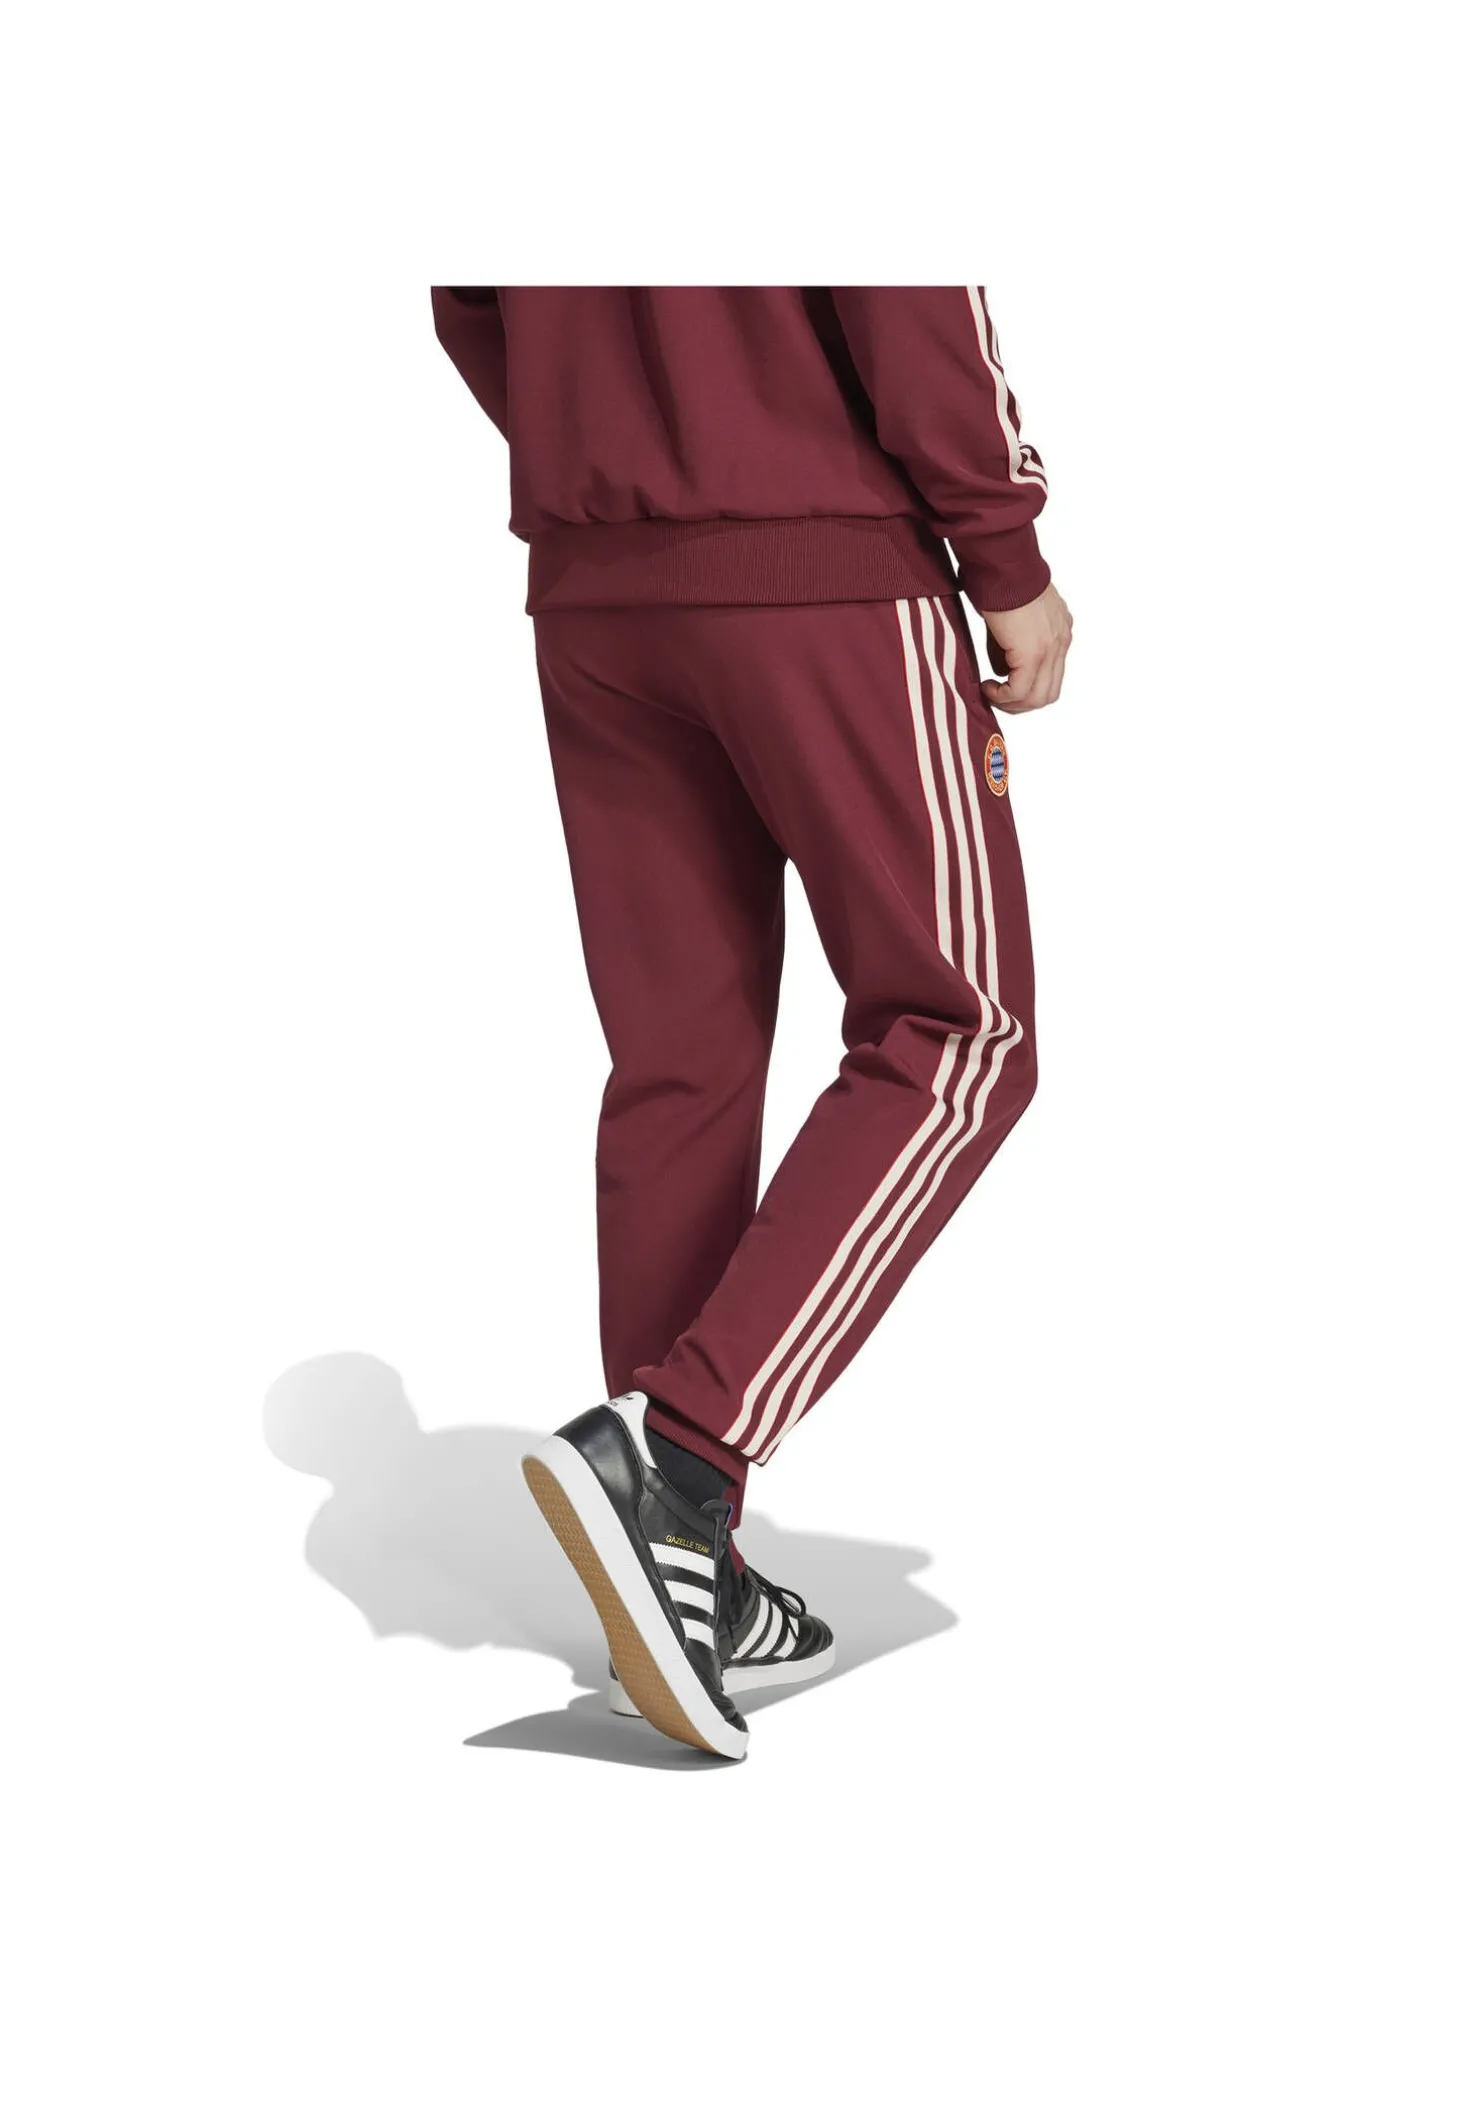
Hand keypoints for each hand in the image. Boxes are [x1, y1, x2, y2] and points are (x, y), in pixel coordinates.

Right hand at [979, 582, 1072, 713]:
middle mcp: (1061, 641)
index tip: (1002, 687)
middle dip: (1020, 704)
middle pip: (1048, 693)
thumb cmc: (1001, 581)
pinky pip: (1020, 691)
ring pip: (1037, 698)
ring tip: (989, 692)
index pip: (1051, 676)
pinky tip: (987, 686)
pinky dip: (1001, 696)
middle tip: (995, 697)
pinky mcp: (1033, 653)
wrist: (1001, 565)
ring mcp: (1051, 648)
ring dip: (1010, 703)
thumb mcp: (1012, 618)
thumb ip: (1011, 647)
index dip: (1027, 690)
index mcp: (1059, 630)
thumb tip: (1001, 671)